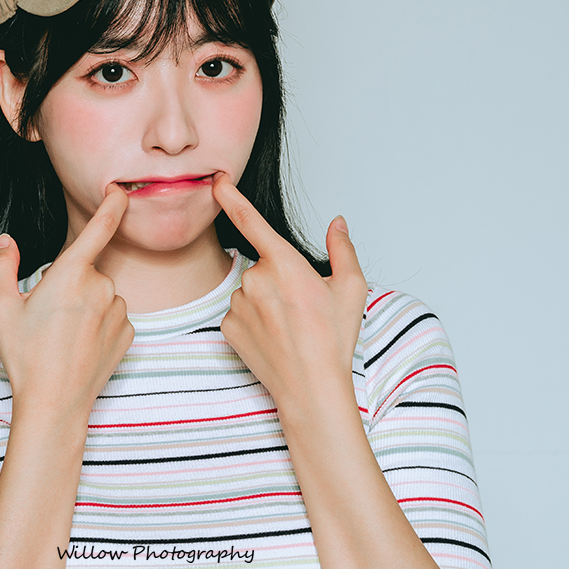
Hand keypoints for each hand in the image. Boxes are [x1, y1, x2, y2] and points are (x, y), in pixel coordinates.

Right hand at [0, 184, 134, 420]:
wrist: (54, 404)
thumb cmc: (25, 357)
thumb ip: (1, 266)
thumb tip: (6, 242)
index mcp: (70, 274)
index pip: (100, 227)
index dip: (112, 204)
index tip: (120, 190)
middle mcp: (101, 287)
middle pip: (86, 271)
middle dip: (70, 285)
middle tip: (47, 318)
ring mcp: (118, 311)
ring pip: (101, 295)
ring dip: (85, 306)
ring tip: (63, 337)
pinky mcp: (127, 333)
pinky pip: (112, 317)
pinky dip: (98, 325)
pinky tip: (80, 346)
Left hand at [211, 173, 367, 406]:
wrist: (311, 388)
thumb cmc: (334, 339)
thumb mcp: (352, 288)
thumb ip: (342, 248)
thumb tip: (336, 224)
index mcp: (285, 263)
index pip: (250, 220)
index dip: (230, 196)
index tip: (216, 180)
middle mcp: (255, 279)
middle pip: (262, 267)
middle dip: (278, 281)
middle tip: (302, 310)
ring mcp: (238, 304)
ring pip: (249, 291)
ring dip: (265, 302)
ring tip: (290, 328)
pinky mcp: (227, 327)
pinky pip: (238, 313)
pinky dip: (253, 322)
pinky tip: (272, 339)